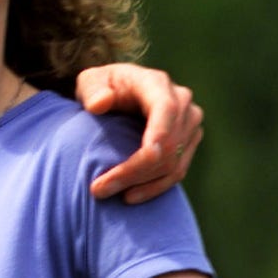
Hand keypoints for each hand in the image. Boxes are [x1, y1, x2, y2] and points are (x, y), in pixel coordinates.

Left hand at [75, 63, 202, 203]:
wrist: (118, 92)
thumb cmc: (101, 87)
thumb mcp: (89, 82)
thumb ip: (92, 90)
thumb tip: (101, 103)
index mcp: (157, 83)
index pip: (166, 111)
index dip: (156, 139)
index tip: (133, 164)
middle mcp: (182, 102)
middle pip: (169, 144)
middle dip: (135, 171)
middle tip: (99, 189)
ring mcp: (189, 123)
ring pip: (174, 163)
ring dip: (144, 184)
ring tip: (111, 194)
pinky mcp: (188, 142)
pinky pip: (177, 171)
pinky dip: (155, 187)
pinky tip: (130, 195)